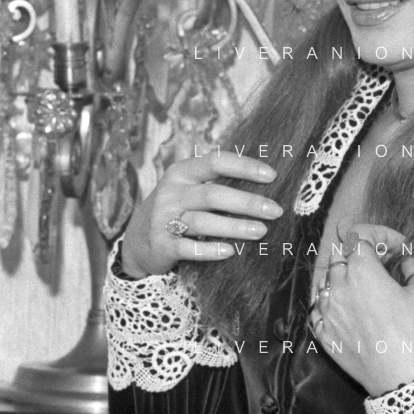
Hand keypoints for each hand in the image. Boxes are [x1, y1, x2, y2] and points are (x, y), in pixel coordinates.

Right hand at [120, 150, 281, 277]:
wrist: (138, 238)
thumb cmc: (178, 208)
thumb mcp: (190, 188)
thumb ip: (218, 183)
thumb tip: (266, 184)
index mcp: (182, 172)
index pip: (215, 162)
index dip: (244, 167)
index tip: (272, 176)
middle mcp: (172, 193)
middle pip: (213, 194)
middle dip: (247, 202)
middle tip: (275, 211)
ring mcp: (164, 219)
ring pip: (202, 221)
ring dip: (234, 226)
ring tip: (260, 231)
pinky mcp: (162, 244)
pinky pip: (187, 248)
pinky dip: (209, 250)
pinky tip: (230, 251)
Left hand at [309, 223, 413, 397]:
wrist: (400, 378)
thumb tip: (409, 261)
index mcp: (363, 270)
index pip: (360, 236)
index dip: (380, 235)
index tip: (396, 248)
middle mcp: (339, 285)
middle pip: (340, 256)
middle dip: (360, 254)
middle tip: (381, 265)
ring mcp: (327, 310)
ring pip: (326, 281)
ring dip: (344, 278)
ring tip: (363, 288)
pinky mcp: (322, 332)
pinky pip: (319, 309)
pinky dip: (331, 304)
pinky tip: (347, 310)